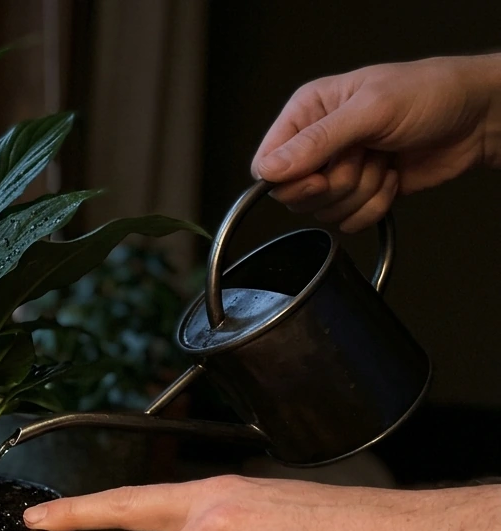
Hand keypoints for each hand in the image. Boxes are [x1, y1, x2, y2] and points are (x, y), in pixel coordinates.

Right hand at [252, 54, 500, 231]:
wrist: (477, 118)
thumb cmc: (431, 95)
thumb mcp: (370, 110)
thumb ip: (317, 141)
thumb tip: (269, 170)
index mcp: (308, 112)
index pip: (268, 163)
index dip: (290, 181)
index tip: (320, 179)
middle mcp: (317, 144)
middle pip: (295, 194)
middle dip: (337, 184)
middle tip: (364, 158)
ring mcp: (339, 171)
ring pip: (323, 211)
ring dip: (362, 193)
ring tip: (384, 161)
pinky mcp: (360, 194)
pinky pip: (348, 222)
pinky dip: (375, 206)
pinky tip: (392, 178)